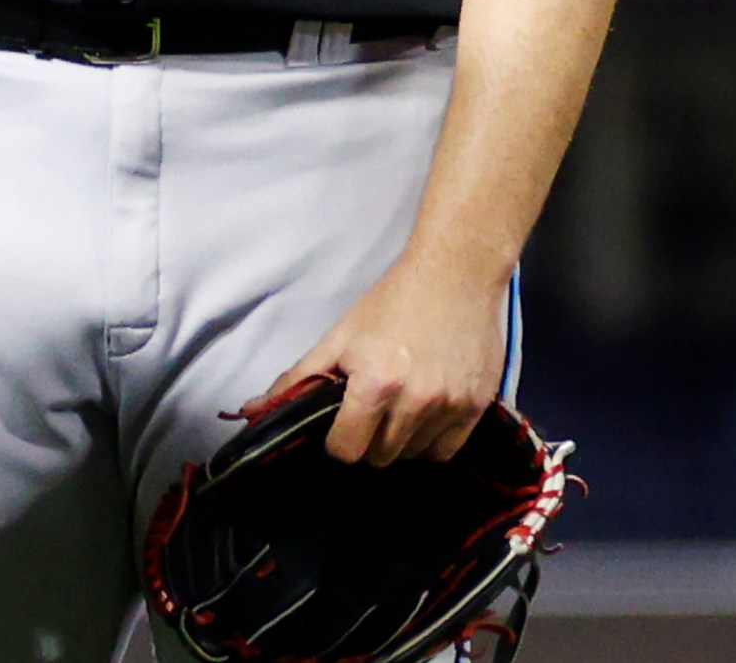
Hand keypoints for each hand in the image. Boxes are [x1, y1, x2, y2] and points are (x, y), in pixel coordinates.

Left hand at [256, 255, 507, 465]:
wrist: (455, 278)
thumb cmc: (391, 303)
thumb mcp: (340, 336)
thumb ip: (301, 376)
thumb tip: (258, 407)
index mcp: (375, 384)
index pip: (347, 450)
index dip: (335, 443)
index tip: (337, 429)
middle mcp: (415, 402)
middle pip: (380, 457)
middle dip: (366, 442)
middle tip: (366, 416)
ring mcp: (450, 407)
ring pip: (414, 456)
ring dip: (399, 443)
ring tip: (395, 410)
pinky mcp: (478, 408)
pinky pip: (447, 451)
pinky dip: (429, 442)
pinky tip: (422, 417)